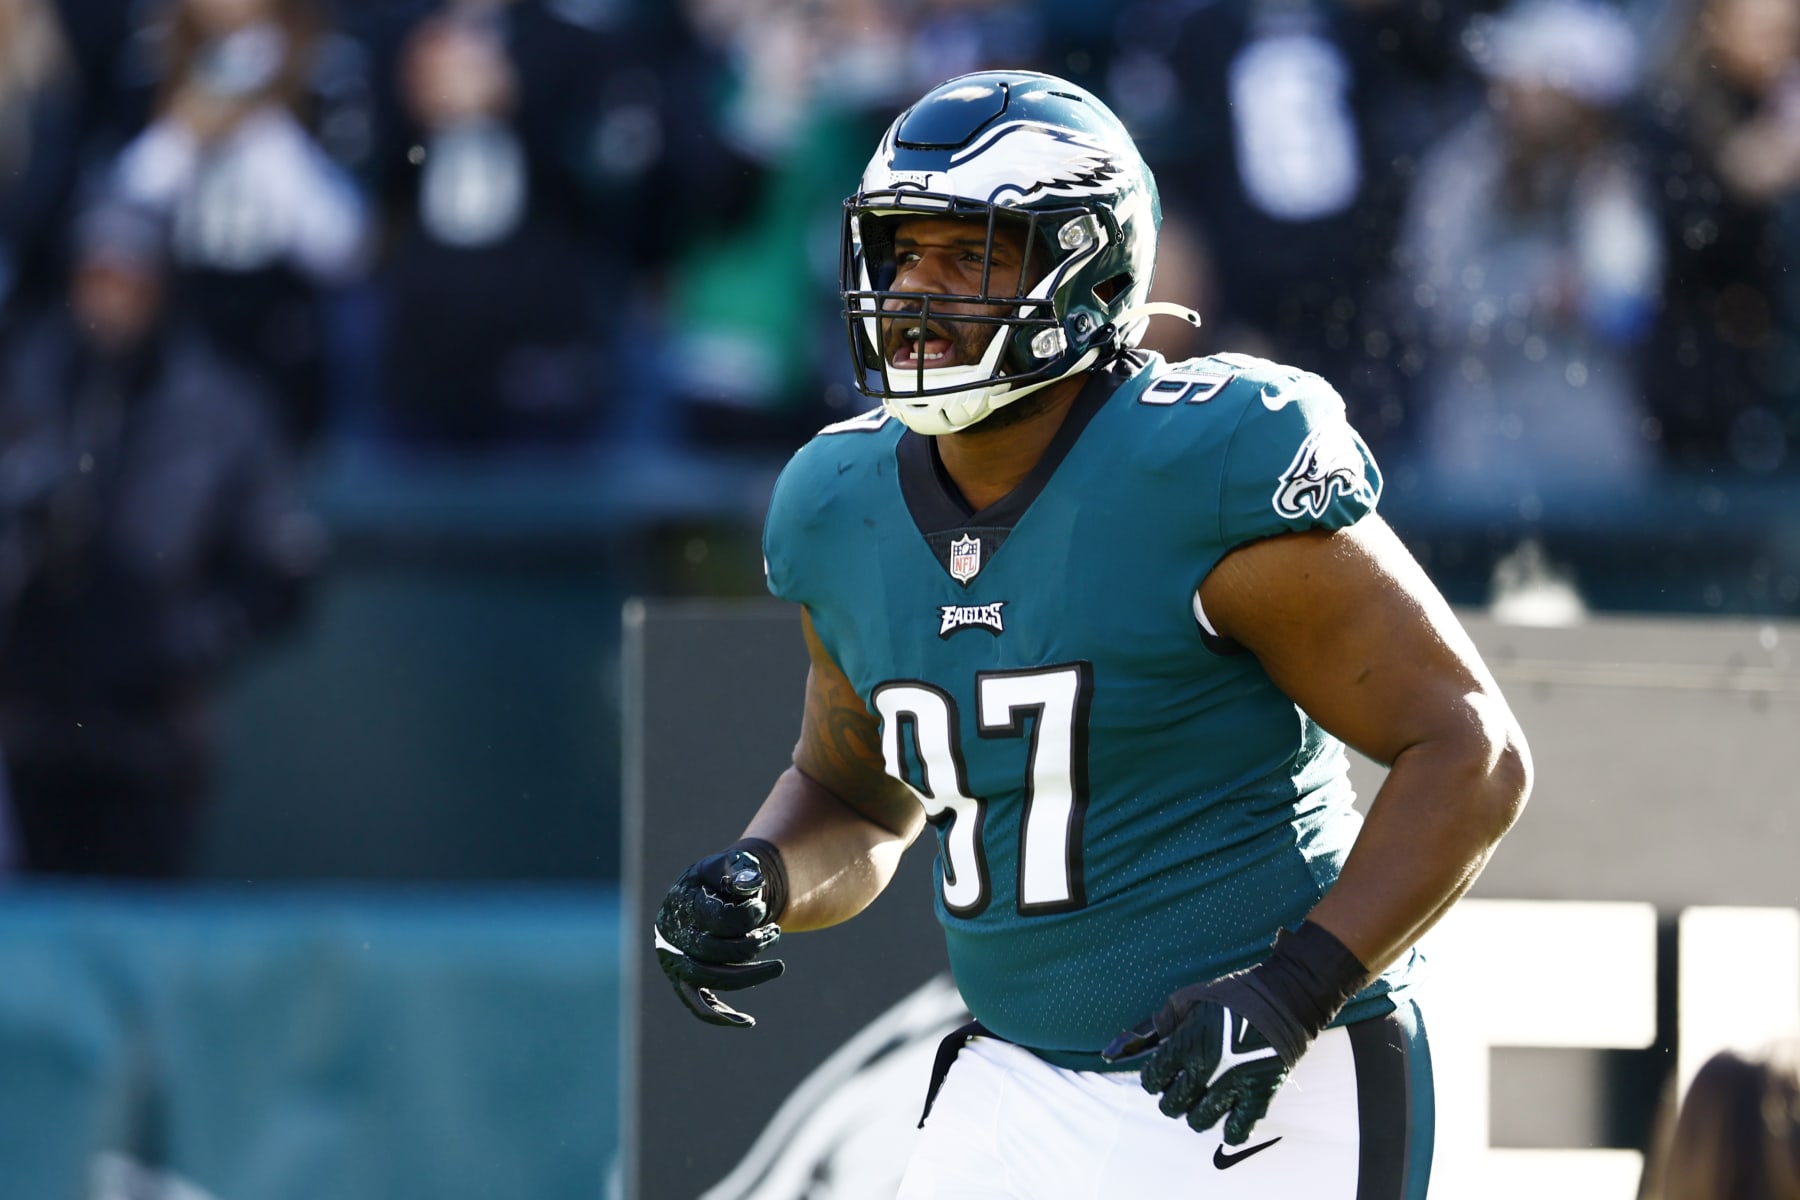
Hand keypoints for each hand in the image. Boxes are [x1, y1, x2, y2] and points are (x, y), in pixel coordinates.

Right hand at [654, 849, 783, 1027]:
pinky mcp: (685, 982)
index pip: (715, 917)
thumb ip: (741, 869)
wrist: (711, 897)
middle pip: (713, 951)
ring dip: (748, 976)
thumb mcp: (730, 864)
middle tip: (776, 932)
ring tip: (777, 967)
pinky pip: (699, 1005)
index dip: (746, 916)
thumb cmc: (722, 880)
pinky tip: (747, 1021)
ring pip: (710, 979)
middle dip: (751, 946)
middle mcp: (671, 937)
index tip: (763, 909)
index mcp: (680, 904)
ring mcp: (675, 962)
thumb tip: (752, 881)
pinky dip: (720, 1016)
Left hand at [1104, 973, 1295, 1143]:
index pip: (1152, 1080)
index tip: (1164, 1074)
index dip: (1155, 1079)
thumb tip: (1113, 1050)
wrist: (1280, 999)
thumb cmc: (1229, 996)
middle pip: (1172, 1105)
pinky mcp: (1259, 1094)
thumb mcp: (1185, 1000)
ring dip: (1197, 1114)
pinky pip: (1238, 1129)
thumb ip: (1154, 1027)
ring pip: (1199, 1121)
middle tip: (1183, 1088)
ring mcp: (1233, 1084)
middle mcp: (1206, 1067)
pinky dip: (1231, 1130)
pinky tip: (1229, 1118)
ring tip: (1204, 1100)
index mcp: (1185, 1043)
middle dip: (1173, 1099)